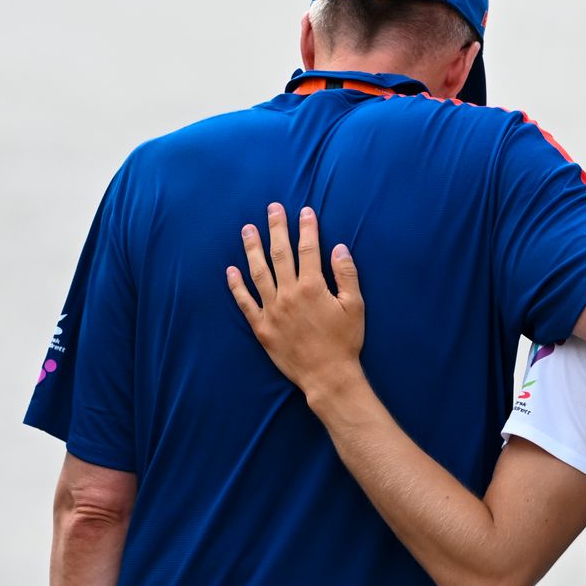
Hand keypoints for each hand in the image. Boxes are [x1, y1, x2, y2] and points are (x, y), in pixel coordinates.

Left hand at [227, 204, 365, 400]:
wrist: (328, 376)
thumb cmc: (345, 341)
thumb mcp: (355, 306)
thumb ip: (346, 274)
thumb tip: (339, 248)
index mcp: (313, 287)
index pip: (308, 249)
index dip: (307, 228)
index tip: (305, 211)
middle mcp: (289, 294)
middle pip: (280, 254)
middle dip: (277, 229)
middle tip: (273, 209)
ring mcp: (272, 310)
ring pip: (258, 273)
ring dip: (252, 249)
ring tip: (247, 230)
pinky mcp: (262, 327)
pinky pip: (245, 303)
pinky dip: (236, 286)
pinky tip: (230, 270)